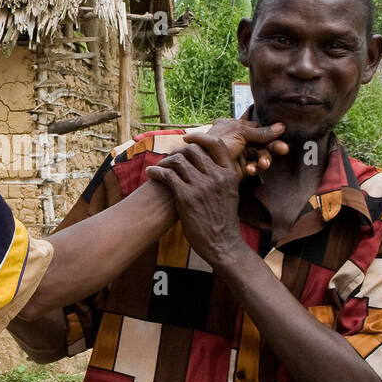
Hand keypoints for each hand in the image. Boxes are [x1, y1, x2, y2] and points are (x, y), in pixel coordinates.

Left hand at [145, 142, 251, 269]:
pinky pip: (167, 175)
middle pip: (192, 150)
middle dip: (177, 152)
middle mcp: (217, 176)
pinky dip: (156, 172)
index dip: (199, 137)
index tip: (187, 137)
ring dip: (164, 162)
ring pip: (178, 161)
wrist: (223, 244)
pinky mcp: (187, 197)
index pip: (215, 144)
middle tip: (169, 159)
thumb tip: (204, 161)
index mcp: (229, 173)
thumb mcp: (230, 192)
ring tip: (158, 167)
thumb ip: (220, 175)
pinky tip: (150, 173)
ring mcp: (202, 186)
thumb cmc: (223, 219)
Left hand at [182, 118, 287, 177]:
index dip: (272, 135)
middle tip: (284, 150)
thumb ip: (260, 132)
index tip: (283, 138)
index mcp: (236, 126)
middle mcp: (238, 139)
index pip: (259, 128)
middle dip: (271, 147)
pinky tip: (251, 170)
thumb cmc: (214, 143)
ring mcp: (238, 154)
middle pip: (261, 142)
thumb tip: (282, 126)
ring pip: (258, 155)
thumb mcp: (239, 134)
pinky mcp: (237, 169)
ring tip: (263, 164)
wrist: (197, 166)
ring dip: (263, 159)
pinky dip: (253, 168)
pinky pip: (252, 167)